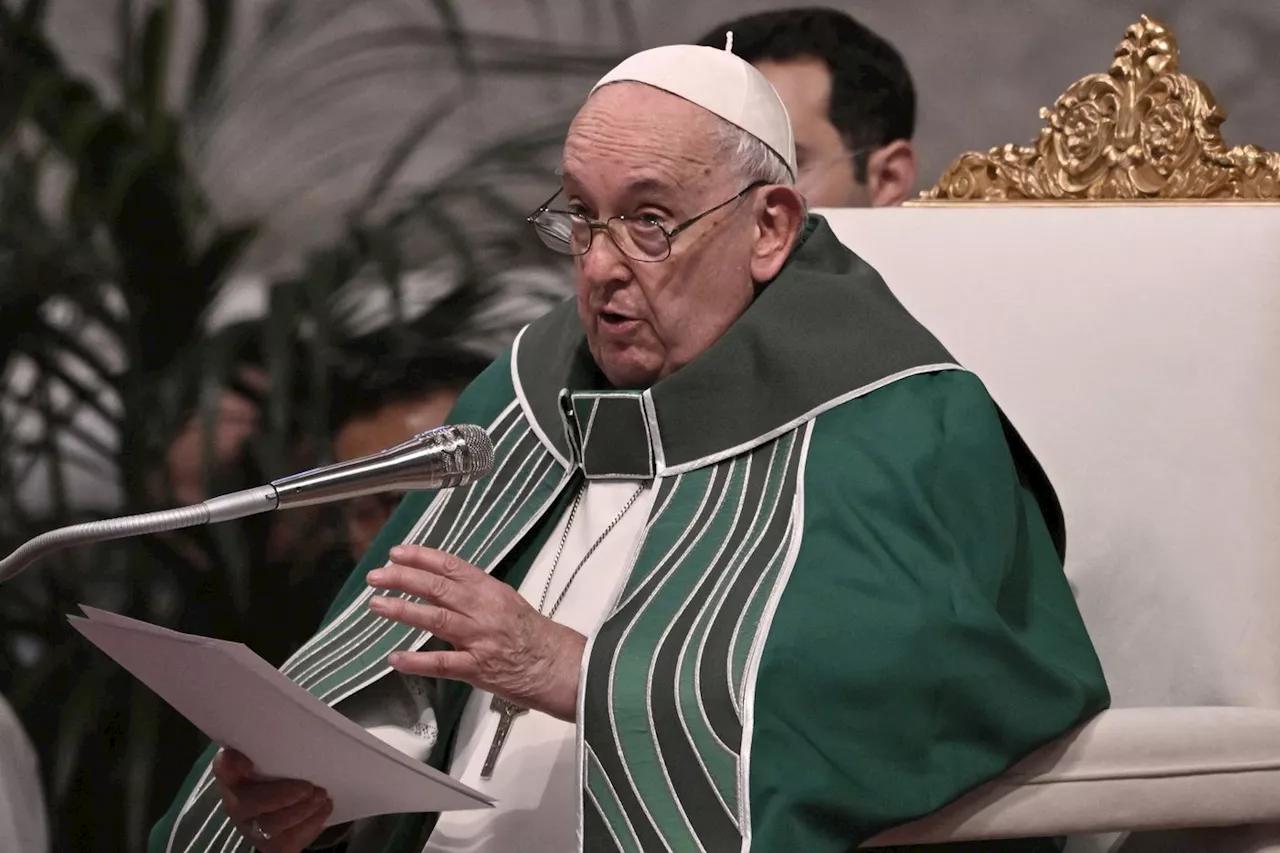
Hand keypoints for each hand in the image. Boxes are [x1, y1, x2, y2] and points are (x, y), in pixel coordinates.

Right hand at [213, 748, 332, 851]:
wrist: (289, 808)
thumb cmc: (283, 775)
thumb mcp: (278, 759)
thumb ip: (276, 750)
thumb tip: (290, 735)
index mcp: (235, 777)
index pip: (224, 768)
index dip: (230, 766)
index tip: (247, 762)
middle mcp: (238, 804)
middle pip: (250, 803)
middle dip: (282, 796)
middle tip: (309, 788)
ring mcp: (253, 828)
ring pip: (270, 826)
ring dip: (301, 811)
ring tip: (322, 797)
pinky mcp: (271, 845)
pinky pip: (287, 842)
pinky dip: (310, 826)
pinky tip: (324, 810)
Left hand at [366, 545, 585, 720]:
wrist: (560, 666)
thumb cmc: (535, 636)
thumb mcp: (508, 602)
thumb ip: (475, 594)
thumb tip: (443, 586)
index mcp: (491, 590)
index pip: (451, 566)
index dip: (421, 558)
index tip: (397, 554)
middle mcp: (483, 610)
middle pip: (438, 588)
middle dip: (403, 579)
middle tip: (377, 576)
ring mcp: (480, 639)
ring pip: (436, 619)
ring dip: (403, 611)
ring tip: (377, 605)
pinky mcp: (478, 668)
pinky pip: (442, 663)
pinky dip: (417, 660)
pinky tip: (395, 658)